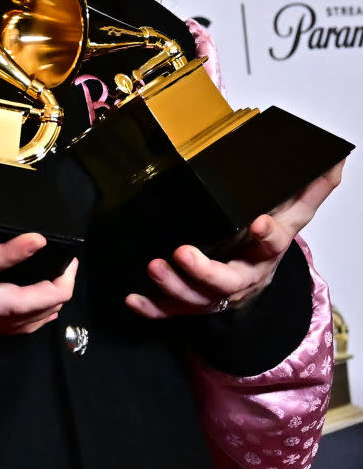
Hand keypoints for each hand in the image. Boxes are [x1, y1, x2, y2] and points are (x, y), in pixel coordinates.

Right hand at [0, 189, 77, 350]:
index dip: (8, 255)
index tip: (37, 238)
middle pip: (16, 304)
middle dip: (52, 288)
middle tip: (74, 262)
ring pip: (20, 322)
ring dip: (50, 303)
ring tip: (68, 276)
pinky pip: (9, 330)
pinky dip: (34, 319)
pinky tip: (46, 303)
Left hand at [125, 161, 343, 319]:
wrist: (256, 279)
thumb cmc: (267, 241)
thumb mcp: (293, 213)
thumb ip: (311, 186)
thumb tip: (335, 156)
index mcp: (265, 252)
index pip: (272, 244)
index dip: (268, 235)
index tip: (260, 222)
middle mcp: (242, 277)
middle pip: (227, 281)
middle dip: (204, 271)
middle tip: (182, 253)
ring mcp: (215, 294)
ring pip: (196, 299)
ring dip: (173, 286)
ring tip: (154, 267)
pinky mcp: (192, 302)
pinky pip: (171, 311)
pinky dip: (153, 308)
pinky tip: (133, 299)